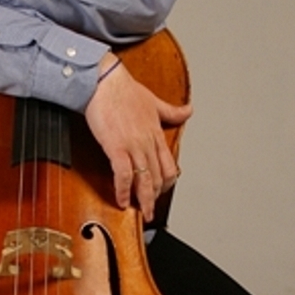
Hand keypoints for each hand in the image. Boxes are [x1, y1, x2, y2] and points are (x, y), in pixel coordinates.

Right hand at [84, 54, 191, 221]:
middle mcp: (147, 142)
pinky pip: (124, 175)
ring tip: (141, 213)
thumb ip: (172, 111)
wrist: (104, 81)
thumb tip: (189, 110)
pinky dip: (124, 190)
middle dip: (155, 197)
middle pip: (157, 177)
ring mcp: (133, 146)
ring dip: (143, 200)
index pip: (169, 165)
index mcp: (156, 133)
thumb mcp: (154, 101)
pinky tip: (122, 200)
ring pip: (144, 180)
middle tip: (150, 210)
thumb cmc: (124, 90)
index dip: (167, 183)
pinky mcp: (116, 147)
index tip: (161, 192)